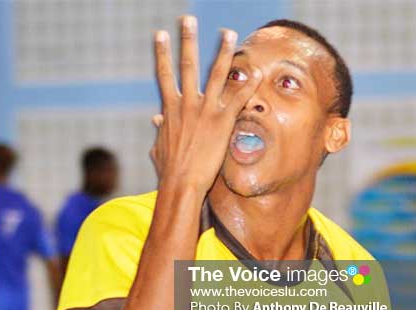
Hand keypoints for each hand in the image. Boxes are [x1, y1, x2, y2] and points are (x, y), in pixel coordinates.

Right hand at [149, 16, 261, 192]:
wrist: (181, 184)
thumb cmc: (169, 170)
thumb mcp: (159, 147)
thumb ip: (159, 131)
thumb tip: (155, 122)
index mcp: (170, 109)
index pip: (164, 75)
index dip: (162, 54)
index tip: (161, 35)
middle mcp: (186, 105)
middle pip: (186, 66)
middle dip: (186, 40)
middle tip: (187, 19)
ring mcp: (205, 112)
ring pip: (216, 75)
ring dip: (223, 52)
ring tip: (228, 32)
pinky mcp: (222, 122)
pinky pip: (238, 99)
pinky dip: (249, 85)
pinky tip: (259, 72)